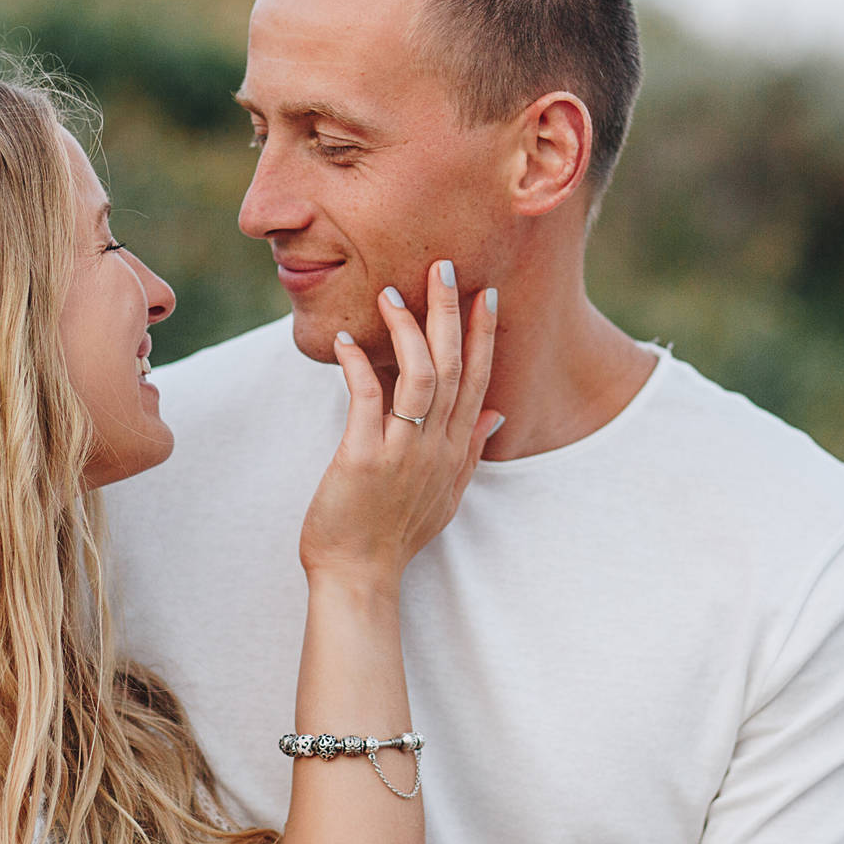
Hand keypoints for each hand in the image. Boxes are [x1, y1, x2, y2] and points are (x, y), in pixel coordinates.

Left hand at [299, 261, 502, 585]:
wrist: (359, 575)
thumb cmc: (394, 534)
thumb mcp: (446, 494)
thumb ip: (472, 449)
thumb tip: (496, 412)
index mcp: (455, 451)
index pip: (477, 380)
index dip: (482, 335)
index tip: (485, 294)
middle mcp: (436, 447)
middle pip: (453, 367)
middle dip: (450, 314)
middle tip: (444, 268)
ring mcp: (402, 452)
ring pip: (419, 375)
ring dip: (408, 329)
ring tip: (391, 293)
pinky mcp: (364, 458)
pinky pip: (366, 398)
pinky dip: (358, 365)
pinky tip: (347, 340)